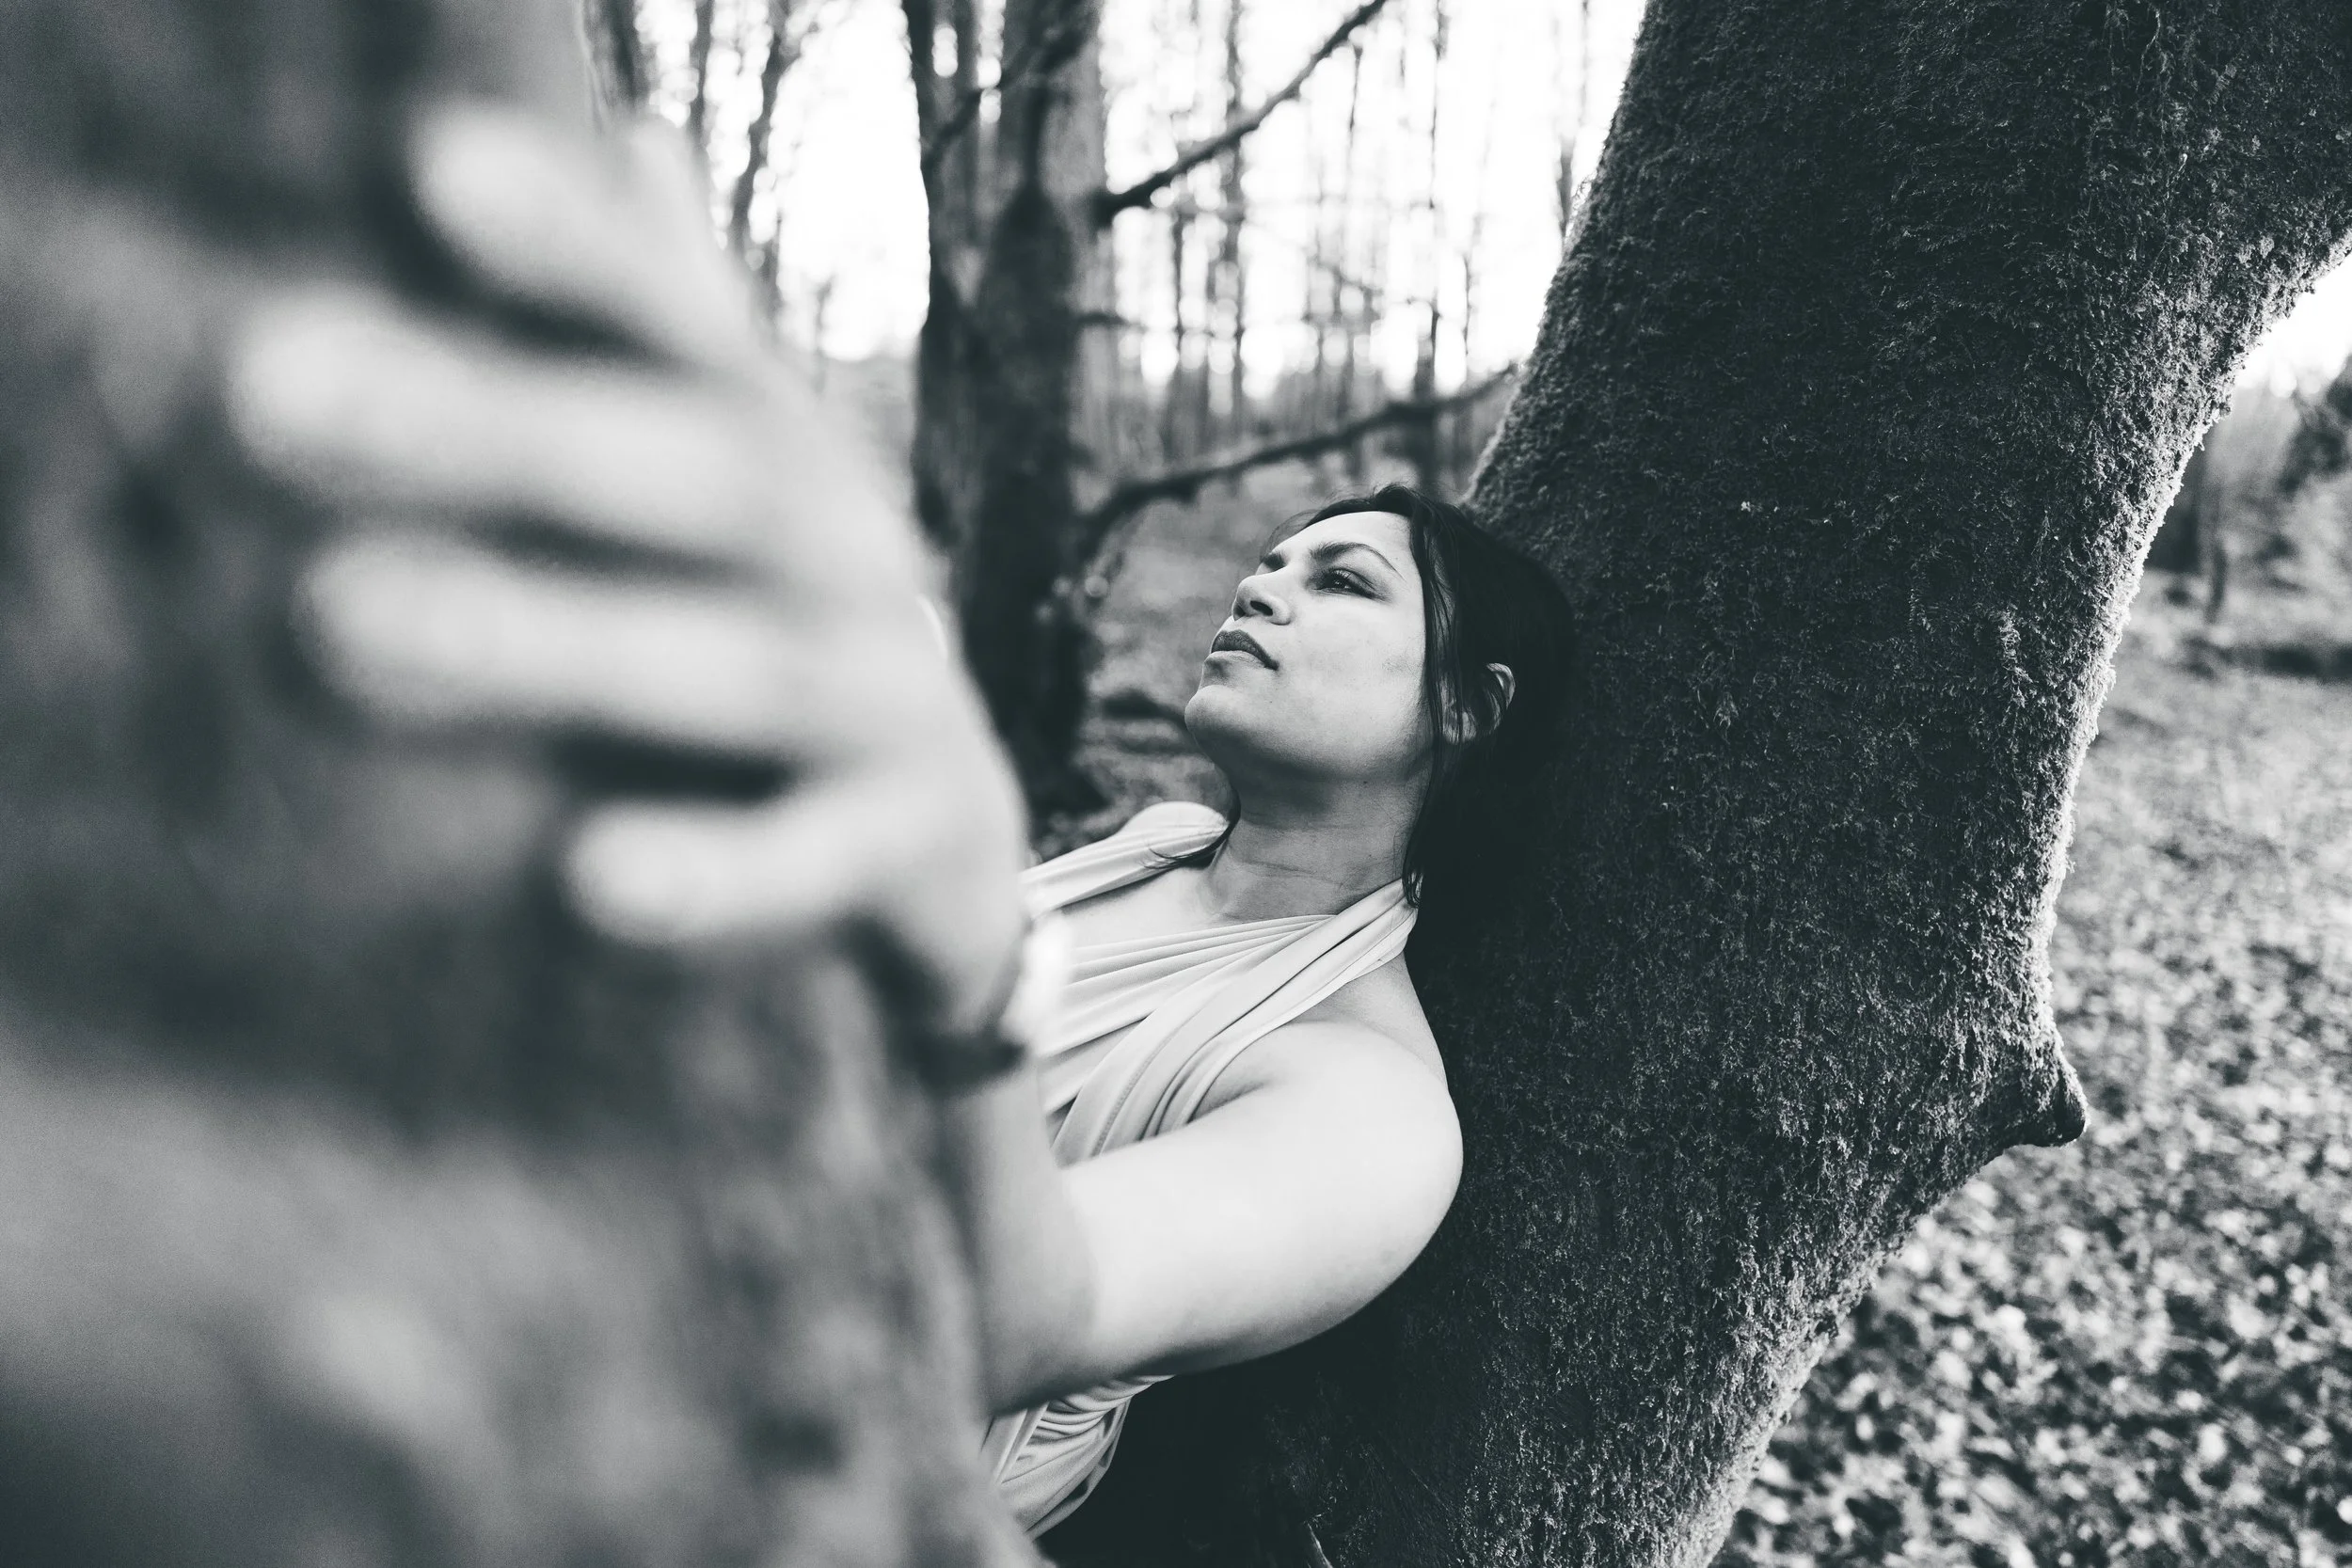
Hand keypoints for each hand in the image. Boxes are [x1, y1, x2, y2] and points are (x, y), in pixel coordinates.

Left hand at [228, 103, 1030, 1041]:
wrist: (943, 835)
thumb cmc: (781, 631)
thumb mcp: (736, 480)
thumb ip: (672, 332)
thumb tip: (635, 132)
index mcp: (789, 453)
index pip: (687, 330)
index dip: (577, 252)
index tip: (431, 171)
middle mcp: (855, 551)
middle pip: (695, 475)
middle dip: (495, 430)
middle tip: (277, 386)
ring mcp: (897, 695)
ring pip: (739, 665)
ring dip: (550, 639)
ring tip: (338, 617)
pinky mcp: (917, 844)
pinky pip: (815, 862)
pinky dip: (717, 875)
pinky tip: (586, 880)